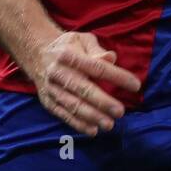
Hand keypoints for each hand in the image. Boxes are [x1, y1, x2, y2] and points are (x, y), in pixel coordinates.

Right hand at [25, 30, 141, 135]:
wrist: (35, 53)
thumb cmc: (67, 46)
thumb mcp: (82, 40)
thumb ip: (97, 50)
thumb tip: (111, 58)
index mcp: (69, 54)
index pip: (96, 67)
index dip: (117, 76)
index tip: (135, 85)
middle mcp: (58, 72)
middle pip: (83, 88)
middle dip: (102, 102)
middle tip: (120, 112)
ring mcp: (51, 88)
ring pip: (73, 105)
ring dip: (92, 116)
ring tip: (109, 124)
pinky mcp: (47, 101)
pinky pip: (63, 114)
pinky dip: (77, 124)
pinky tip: (92, 130)